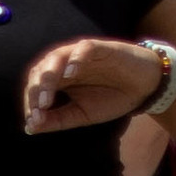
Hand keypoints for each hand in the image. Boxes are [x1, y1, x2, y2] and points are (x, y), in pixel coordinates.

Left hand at [23, 37, 171, 135]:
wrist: (145, 87)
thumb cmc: (111, 98)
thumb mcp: (82, 115)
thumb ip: (58, 119)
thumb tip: (31, 127)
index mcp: (58, 79)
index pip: (35, 86)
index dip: (30, 103)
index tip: (32, 122)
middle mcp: (65, 64)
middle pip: (40, 70)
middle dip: (36, 91)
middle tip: (38, 110)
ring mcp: (80, 54)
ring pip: (56, 57)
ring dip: (49, 77)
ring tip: (46, 98)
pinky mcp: (100, 48)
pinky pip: (84, 49)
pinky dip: (75, 60)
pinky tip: (71, 74)